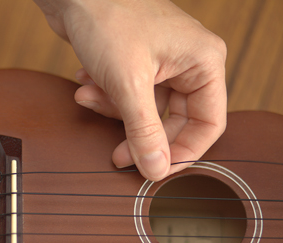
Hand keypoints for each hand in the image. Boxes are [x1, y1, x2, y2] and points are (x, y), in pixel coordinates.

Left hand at [34, 0, 226, 180]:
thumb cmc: (108, 19)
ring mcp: (161, 63)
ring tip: (89, 96)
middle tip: (116, 156)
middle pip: (174, 121)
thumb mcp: (128, 84)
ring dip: (113, 111)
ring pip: (145, 111)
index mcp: (203, 62)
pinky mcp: (135, 63)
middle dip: (139, 136)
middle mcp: (187, 63)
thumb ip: (144, 131)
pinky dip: (105, 95)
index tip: (154, 171)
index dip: (182, 153)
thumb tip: (155, 170)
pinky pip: (126, 96)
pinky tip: (85, 83)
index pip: (208, 124)